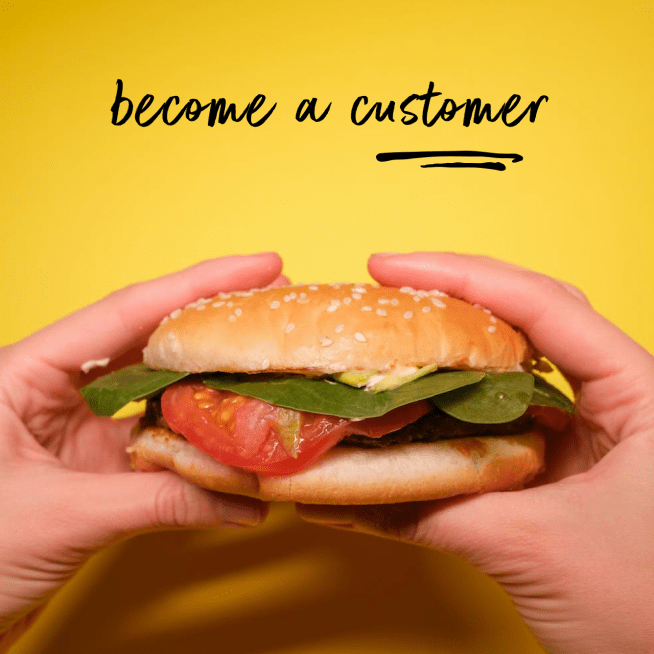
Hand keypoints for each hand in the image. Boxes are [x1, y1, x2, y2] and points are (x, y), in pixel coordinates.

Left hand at [0, 253, 282, 649]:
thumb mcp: (60, 517)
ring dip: (210, 376)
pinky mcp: (93, 457)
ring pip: (156, 385)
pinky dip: (196, 435)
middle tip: (276, 302)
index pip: (126, 313)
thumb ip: (155, 500)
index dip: (197, 284)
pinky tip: (233, 432)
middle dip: (213, 318)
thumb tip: (242, 499)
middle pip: (148, 337)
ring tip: (264, 359)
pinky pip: (156, 434)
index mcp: (26, 372)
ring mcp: (77, 422)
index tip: (260, 265)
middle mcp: (55, 386)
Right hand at [298, 252, 653, 653]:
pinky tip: (419, 397)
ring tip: (395, 331)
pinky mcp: (566, 460)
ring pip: (514, 364)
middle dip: (454, 295)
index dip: (462, 275)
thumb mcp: (535, 549)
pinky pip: (504, 413)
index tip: (390, 266)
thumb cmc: (651, 611)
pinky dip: (456, 402)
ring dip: (451, 348)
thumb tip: (353, 495)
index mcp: (639, 392)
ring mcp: (589, 428)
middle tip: (386, 285)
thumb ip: (438, 512)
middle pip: (527, 317)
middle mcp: (617, 397)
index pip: (543, 305)